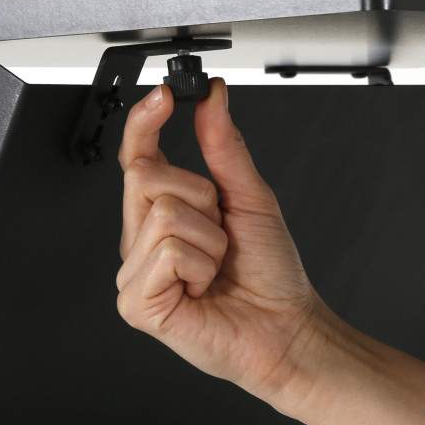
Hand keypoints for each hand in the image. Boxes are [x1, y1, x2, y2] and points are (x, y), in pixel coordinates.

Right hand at [115, 78, 325, 405]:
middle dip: (200, 196)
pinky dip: (201, 265)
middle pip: (144, 176)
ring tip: (216, 266)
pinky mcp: (137, 304)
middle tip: (220, 230)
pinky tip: (204, 288)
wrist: (287, 328)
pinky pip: (168, 252)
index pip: (137, 158)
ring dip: (209, 238)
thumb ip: (224, 145)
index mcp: (164, 213)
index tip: (164, 96)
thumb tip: (212, 97)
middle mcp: (144, 240)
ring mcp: (136, 273)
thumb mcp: (250, 196)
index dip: (144, 123)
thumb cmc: (271, 274)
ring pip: (162, 213)